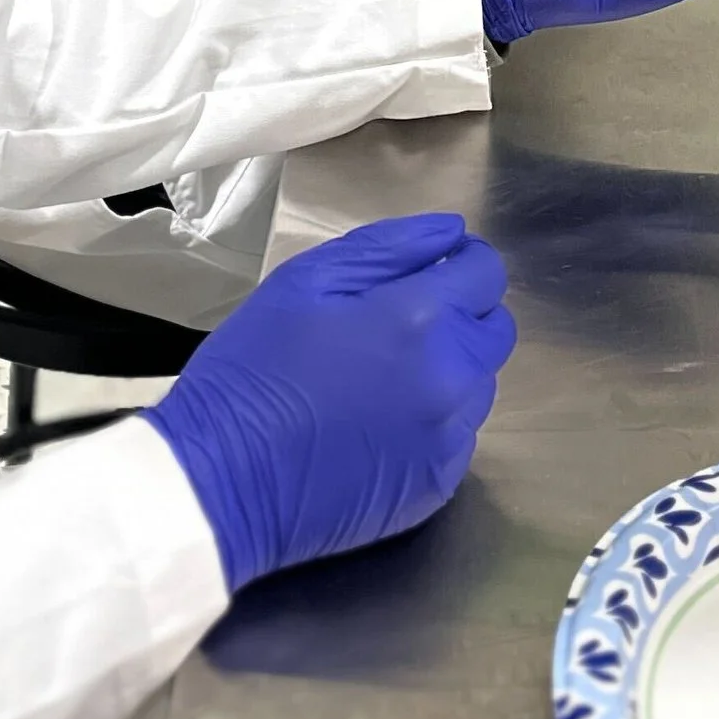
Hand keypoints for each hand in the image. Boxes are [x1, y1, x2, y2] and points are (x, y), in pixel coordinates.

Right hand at [145, 215, 513, 591]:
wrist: (223, 480)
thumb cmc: (253, 368)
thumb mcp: (304, 280)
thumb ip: (388, 247)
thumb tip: (451, 233)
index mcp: (420, 318)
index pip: (486, 273)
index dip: (461, 263)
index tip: (429, 271)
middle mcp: (452, 378)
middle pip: (495, 330)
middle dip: (462, 315)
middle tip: (398, 325)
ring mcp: (450, 438)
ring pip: (480, 385)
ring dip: (450, 370)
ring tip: (381, 379)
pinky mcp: (439, 485)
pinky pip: (459, 436)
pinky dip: (433, 422)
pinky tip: (378, 424)